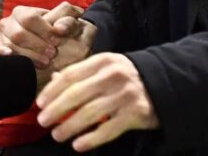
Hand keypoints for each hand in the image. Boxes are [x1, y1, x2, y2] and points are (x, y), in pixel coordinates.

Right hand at [0, 2, 87, 66]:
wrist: (46, 49)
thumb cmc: (55, 34)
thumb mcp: (65, 23)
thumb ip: (68, 20)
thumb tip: (59, 29)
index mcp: (22, 12)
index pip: (30, 18)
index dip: (44, 30)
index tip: (57, 40)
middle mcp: (8, 22)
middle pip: (19, 34)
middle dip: (37, 45)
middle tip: (52, 54)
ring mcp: (0, 36)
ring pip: (10, 45)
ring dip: (28, 55)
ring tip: (45, 63)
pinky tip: (9, 55)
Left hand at [36, 53, 159, 151]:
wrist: (167, 84)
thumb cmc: (128, 77)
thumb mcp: (106, 68)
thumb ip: (82, 73)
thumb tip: (53, 80)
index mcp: (103, 61)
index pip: (71, 75)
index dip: (52, 90)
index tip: (40, 103)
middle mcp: (113, 76)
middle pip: (76, 94)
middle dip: (56, 109)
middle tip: (42, 120)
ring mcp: (125, 95)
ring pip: (89, 113)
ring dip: (69, 126)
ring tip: (57, 135)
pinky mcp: (135, 114)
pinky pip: (108, 129)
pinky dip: (91, 139)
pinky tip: (78, 145)